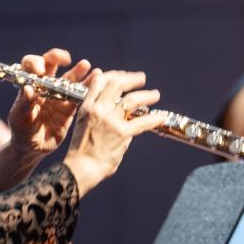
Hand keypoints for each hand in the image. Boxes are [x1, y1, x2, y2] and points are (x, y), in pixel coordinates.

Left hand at [5, 49, 91, 160]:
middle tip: (65, 59)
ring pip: (69, 78)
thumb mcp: (18, 119)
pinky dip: (89, 87)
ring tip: (87, 66)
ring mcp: (59, 96)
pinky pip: (80, 95)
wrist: (33, 150)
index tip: (39, 71)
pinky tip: (97, 80)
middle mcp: (45, 86)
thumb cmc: (21, 132)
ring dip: (78, 71)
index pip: (31, 65)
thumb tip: (28, 88)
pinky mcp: (70, 108)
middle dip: (57, 58)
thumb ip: (23, 104)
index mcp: (30, 85)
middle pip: (51, 64)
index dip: (35, 63)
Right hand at [61, 69, 167, 195]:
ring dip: (146, 95)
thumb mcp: (82, 124)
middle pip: (117, 85)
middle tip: (141, 78)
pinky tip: (162, 117)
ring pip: (132, 100)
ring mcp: (111, 120)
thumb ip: (94, 111)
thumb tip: (107, 104)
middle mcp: (98, 109)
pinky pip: (142, 122)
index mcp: (87, 106)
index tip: (123, 76)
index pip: (100, 81)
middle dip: (131, 79)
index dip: (113, 75)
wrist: (80, 168)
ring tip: (155, 95)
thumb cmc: (82, 150)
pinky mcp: (122, 133)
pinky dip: (154, 119)